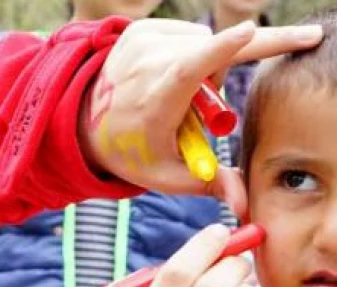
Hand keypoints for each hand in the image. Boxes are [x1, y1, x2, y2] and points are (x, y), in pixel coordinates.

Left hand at [79, 19, 322, 207]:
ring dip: (206, 65)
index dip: (221, 50)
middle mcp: (146, 66)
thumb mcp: (170, 176)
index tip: (250, 31)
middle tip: (199, 111)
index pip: (189, 69)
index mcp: (155, 102)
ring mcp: (141, 42)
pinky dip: (190, 51)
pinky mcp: (141, 28)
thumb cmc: (135, 152)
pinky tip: (170, 76)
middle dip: (221, 76)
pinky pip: (188, 34)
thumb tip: (244, 207)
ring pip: (202, 42)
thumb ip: (212, 184)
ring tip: (181, 95)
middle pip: (209, 52)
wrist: (87, 124)